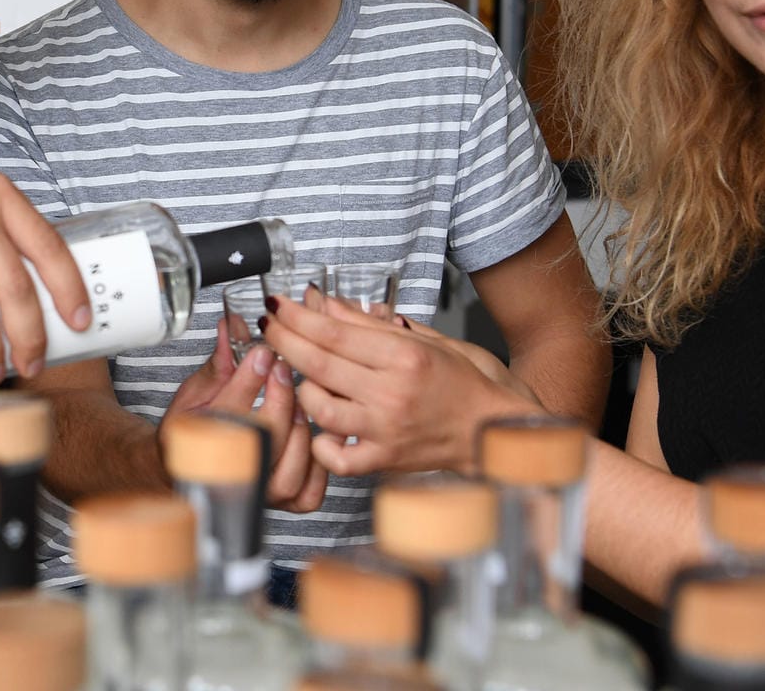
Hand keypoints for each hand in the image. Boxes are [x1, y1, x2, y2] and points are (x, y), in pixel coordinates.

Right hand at [162, 330, 325, 511]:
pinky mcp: (286, 502)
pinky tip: (313, 433)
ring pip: (288, 473)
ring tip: (299, 404)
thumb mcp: (200, 391)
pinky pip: (310, 493)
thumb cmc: (196, 431)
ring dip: (298, 432)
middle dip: (278, 401)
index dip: (248, 381)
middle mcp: (231, 478)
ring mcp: (261, 495)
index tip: (262, 352)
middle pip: (262, 446)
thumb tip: (233, 326)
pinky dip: (318, 463)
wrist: (192, 467)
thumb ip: (221, 361)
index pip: (226, 417)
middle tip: (282, 370)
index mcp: (199, 448)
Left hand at [261, 296, 523, 474]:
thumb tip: (324, 304)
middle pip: (319, 364)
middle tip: (267, 326)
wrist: (496, 429)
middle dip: (284, 341)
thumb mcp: (426, 339)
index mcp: (404, 357)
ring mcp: (386, 431)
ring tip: (300, 375)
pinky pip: (337, 458)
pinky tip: (319, 426)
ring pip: (320, 408)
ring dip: (301, 388)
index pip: (335, 333)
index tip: (277, 306)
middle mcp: (392, 394)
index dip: (298, 317)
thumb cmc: (467, 382)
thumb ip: (370, 325)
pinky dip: (320, 443)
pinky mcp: (384, 461)